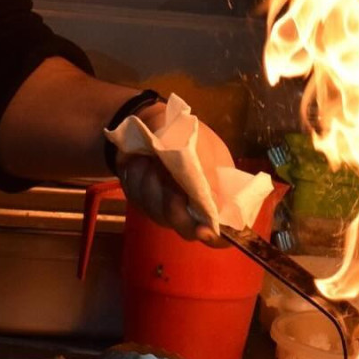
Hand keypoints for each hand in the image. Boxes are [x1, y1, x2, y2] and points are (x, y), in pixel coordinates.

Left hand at [117, 101, 222, 245]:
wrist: (153, 122)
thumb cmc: (187, 134)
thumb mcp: (204, 147)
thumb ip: (209, 177)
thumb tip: (216, 209)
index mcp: (217, 198)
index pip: (221, 232)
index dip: (213, 236)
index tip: (202, 229)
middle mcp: (192, 211)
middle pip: (185, 228)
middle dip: (173, 201)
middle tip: (167, 174)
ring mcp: (166, 210)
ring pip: (157, 213)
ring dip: (153, 183)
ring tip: (154, 157)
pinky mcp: (142, 203)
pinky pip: (138, 200)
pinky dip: (138, 178)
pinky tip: (141, 161)